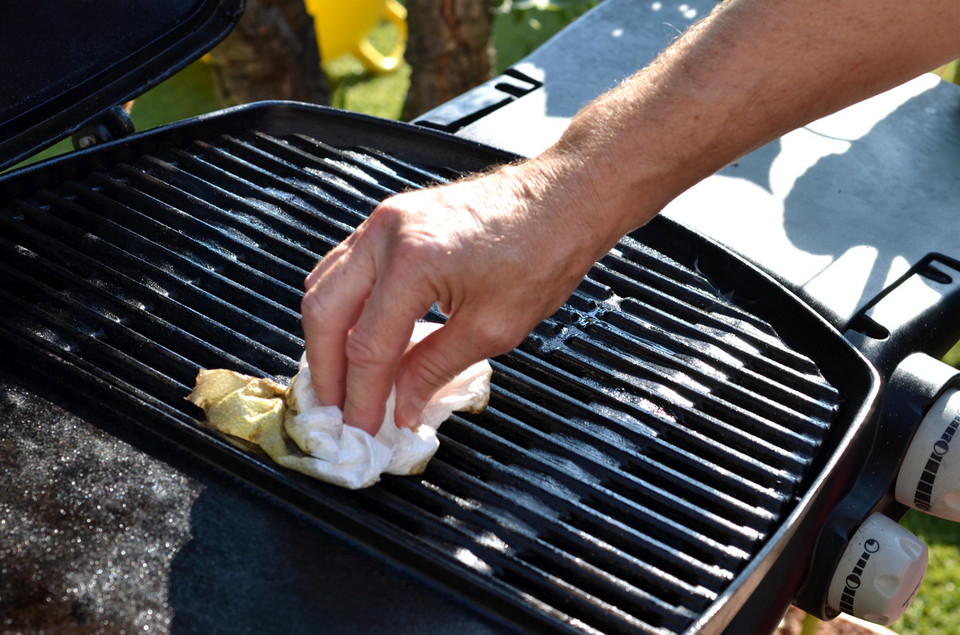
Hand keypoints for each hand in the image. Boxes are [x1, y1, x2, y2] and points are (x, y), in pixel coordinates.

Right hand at [301, 157, 619, 434]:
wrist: (564, 198)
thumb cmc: (542, 252)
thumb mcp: (493, 327)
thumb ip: (434, 369)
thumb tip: (401, 405)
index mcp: (413, 262)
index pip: (368, 346)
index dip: (361, 395)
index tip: (362, 428)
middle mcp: (387, 234)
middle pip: (325, 311)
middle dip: (326, 368)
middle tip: (335, 409)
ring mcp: (385, 220)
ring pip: (326, 285)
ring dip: (328, 336)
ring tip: (340, 379)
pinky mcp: (392, 218)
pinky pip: (345, 266)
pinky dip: (343, 306)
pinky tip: (354, 334)